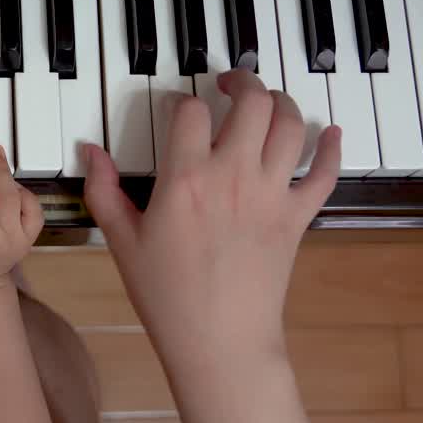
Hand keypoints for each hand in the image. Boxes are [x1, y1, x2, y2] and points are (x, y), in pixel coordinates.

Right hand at [83, 69, 340, 367]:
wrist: (220, 341)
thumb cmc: (167, 296)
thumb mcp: (122, 240)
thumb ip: (103, 189)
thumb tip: (90, 151)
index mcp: (186, 178)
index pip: (189, 110)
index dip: (181, 100)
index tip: (176, 109)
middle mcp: (233, 175)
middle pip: (252, 102)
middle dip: (242, 81)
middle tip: (229, 83)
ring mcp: (271, 194)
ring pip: (291, 124)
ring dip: (281, 101)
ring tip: (267, 101)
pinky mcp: (298, 216)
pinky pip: (325, 173)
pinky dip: (332, 147)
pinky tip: (332, 132)